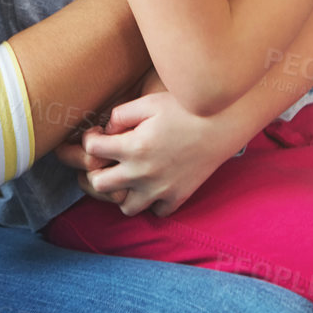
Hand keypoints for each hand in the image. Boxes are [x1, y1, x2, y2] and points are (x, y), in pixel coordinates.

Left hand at [56, 88, 249, 217]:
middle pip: (99, 184)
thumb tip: (107, 129)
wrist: (223, 124)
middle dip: (95, 171)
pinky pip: (157, 211)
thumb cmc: (186, 108)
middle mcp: (142, 172)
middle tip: (106, 160)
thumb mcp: (149, 101)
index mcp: (132, 146)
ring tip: (129, 176)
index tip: (99, 133)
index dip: (90, 138)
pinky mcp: (179, 196)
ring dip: (122, 193)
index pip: (90, 150)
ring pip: (126, 207)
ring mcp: (160, 189)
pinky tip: (154, 184)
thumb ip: (121, 114)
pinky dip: (152, 202)